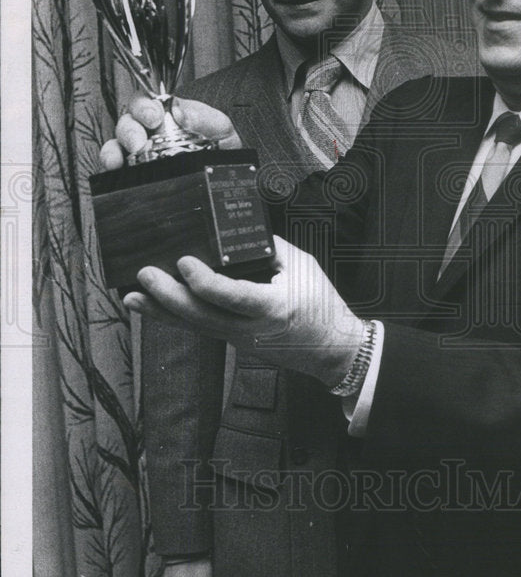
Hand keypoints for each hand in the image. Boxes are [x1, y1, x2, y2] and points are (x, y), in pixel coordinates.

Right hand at [98, 93, 241, 169]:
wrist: (225, 178)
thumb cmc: (221, 148)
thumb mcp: (220, 128)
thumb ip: (204, 118)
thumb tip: (181, 113)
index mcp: (166, 114)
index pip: (146, 101)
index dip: (143, 106)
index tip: (152, 118)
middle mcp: (149, 131)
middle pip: (127, 122)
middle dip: (129, 131)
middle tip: (137, 143)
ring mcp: (140, 152)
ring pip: (117, 144)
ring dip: (113, 150)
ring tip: (117, 160)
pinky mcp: (135, 173)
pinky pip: (117, 169)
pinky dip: (111, 168)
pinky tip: (114, 171)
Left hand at [123, 237, 363, 387]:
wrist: (332, 349)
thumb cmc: (321, 303)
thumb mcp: (303, 266)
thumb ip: (270, 247)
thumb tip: (236, 227)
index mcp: (274, 306)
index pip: (233, 296)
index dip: (205, 282)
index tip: (184, 262)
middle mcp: (252, 327)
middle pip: (202, 316)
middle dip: (168, 297)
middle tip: (144, 275)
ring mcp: (240, 339)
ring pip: (194, 326)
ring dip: (161, 311)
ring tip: (132, 296)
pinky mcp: (234, 340)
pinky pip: (200, 328)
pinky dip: (174, 317)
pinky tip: (153, 306)